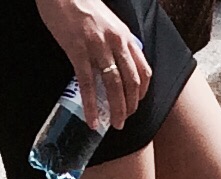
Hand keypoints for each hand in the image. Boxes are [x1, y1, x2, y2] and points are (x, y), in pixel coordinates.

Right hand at [39, 0, 149, 129]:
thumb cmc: (80, 4)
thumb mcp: (106, 22)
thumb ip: (113, 42)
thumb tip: (113, 62)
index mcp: (124, 35)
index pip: (143, 69)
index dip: (142, 92)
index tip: (136, 103)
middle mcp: (115, 41)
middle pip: (131, 81)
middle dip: (131, 106)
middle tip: (124, 120)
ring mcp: (97, 46)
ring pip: (114, 85)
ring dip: (117, 109)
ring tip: (115, 125)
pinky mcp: (78, 50)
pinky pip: (87, 84)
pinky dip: (91, 105)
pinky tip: (91, 119)